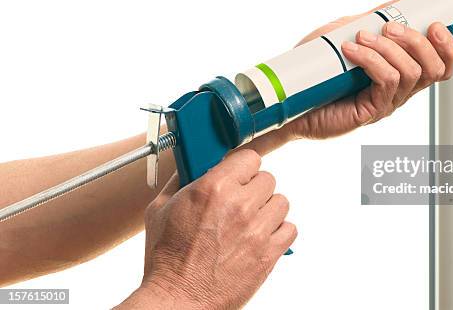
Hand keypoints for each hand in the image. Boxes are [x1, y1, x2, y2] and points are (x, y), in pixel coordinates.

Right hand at [117, 149, 296, 309]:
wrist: (177, 299)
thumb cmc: (166, 258)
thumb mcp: (159, 210)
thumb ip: (179, 182)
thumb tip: (190, 165)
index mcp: (213, 188)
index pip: (249, 158)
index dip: (243, 167)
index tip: (239, 175)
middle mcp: (239, 205)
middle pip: (268, 179)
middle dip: (254, 188)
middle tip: (241, 201)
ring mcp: (257, 230)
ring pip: (281, 202)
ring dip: (268, 209)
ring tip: (251, 221)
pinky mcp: (268, 253)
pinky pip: (290, 229)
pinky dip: (279, 232)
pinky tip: (262, 237)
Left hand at [284, 0, 452, 139]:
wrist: (290, 97)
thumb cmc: (318, 69)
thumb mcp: (351, 32)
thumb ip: (379, 17)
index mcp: (401, 73)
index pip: (441, 64)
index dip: (448, 45)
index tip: (435, 23)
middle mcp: (399, 91)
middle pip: (434, 69)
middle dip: (417, 41)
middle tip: (389, 26)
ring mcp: (386, 103)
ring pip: (411, 73)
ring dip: (389, 48)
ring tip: (362, 37)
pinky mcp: (370, 112)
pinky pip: (387, 82)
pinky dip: (372, 60)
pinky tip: (352, 50)